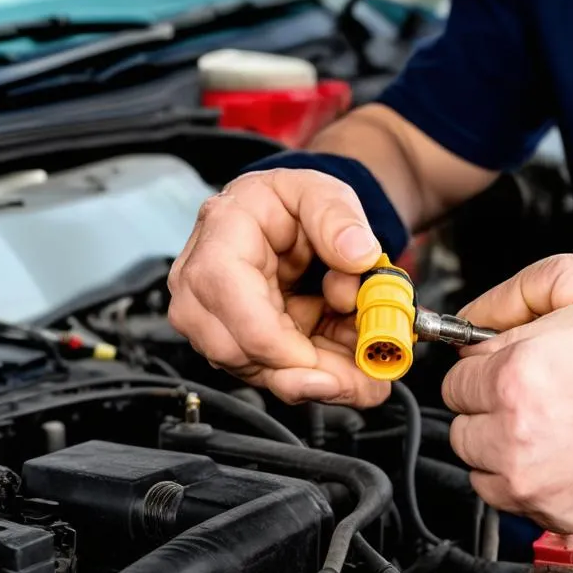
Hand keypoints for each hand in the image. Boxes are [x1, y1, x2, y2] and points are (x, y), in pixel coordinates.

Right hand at [168, 169, 390, 406]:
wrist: (284, 219)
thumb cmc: (290, 203)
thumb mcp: (322, 191)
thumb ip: (340, 218)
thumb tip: (359, 254)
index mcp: (222, 229)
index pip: (223, 291)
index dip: (268, 338)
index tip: (316, 358)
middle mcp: (203, 279)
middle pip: (232, 348)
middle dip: (304, 374)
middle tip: (363, 381)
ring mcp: (214, 316)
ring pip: (256, 370)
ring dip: (317, 379)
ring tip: (368, 375)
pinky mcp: (238, 341)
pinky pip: (274, 372)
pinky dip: (317, 376)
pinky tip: (352, 371)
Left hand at [442, 254, 572, 538]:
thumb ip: (532, 284)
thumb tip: (477, 313)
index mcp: (520, 366)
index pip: (463, 356)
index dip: (495, 350)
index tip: (520, 354)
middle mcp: (510, 423)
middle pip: (458, 401)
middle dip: (489, 388)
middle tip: (538, 384)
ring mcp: (518, 470)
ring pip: (469, 444)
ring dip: (493, 430)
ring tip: (545, 419)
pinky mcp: (529, 505)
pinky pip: (489, 484)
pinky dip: (508, 469)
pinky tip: (547, 450)